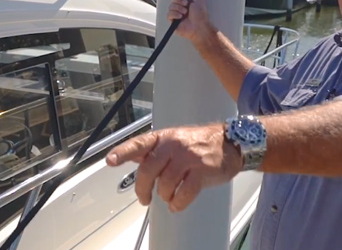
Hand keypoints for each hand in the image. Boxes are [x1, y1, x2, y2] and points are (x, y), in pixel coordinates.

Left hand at [106, 124, 241, 211]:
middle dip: (142, 189)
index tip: (110, 160)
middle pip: (149, 169)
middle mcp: (174, 145)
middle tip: (144, 199)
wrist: (231, 144)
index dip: (123, 152)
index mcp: (164, 137)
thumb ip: (153, 150)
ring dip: (164, 196)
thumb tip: (130, 157)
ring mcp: (189, 157)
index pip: (139, 143)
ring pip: (165, 183)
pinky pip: (184, 193)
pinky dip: (178, 203)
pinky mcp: (202, 171)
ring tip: (168, 197)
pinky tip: (177, 204)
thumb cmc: (200, 143)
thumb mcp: (174, 140)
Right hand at [167, 0, 214, 43]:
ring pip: (170, 6)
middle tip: (186, 4)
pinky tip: (180, 17)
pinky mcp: (173, 22)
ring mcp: (177, 15)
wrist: (199, 28)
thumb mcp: (199, 1)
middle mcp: (181, 8)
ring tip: (185, 13)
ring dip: (178, 8)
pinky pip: (169, 15)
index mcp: (187, 3)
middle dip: (179, 0)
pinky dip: (174, 14)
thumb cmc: (201, 17)